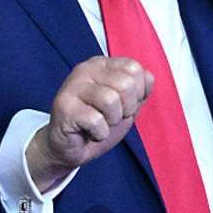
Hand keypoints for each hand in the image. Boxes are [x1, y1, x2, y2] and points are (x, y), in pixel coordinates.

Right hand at [26, 56, 154, 191]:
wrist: (69, 148)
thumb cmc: (97, 125)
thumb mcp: (126, 105)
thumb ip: (139, 90)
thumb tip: (148, 77)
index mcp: (102, 65)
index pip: (134, 68)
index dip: (137, 93)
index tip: (124, 105)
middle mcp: (86, 69)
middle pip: (125, 84)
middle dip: (126, 109)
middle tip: (111, 117)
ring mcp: (73, 86)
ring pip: (111, 100)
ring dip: (111, 121)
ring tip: (100, 124)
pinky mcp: (64, 107)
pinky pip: (96, 120)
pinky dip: (99, 133)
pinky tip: (90, 133)